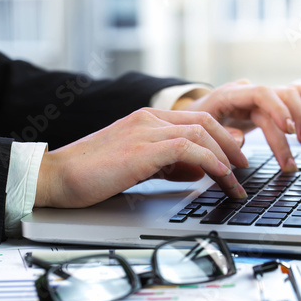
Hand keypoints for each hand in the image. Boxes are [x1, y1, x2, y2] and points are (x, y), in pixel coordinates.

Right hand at [35, 108, 247, 207]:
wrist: (57, 177)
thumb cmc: (93, 173)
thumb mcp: (139, 165)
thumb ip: (169, 164)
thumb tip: (199, 171)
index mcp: (147, 118)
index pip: (195, 120)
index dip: (221, 137)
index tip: (234, 158)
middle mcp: (149, 119)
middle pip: (205, 122)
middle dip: (230, 145)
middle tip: (243, 167)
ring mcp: (145, 130)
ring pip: (201, 134)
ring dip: (225, 158)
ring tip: (236, 181)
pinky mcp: (142, 149)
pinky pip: (188, 149)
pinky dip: (210, 162)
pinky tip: (221, 176)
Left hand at [179, 80, 300, 170]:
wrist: (192, 116)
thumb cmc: (195, 125)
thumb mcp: (200, 132)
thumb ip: (220, 135)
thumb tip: (241, 140)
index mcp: (230, 95)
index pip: (261, 94)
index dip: (278, 110)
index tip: (288, 130)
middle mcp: (247, 91)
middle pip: (280, 96)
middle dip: (294, 121)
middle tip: (300, 146)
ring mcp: (258, 96)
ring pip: (288, 97)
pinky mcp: (266, 103)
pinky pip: (290, 94)